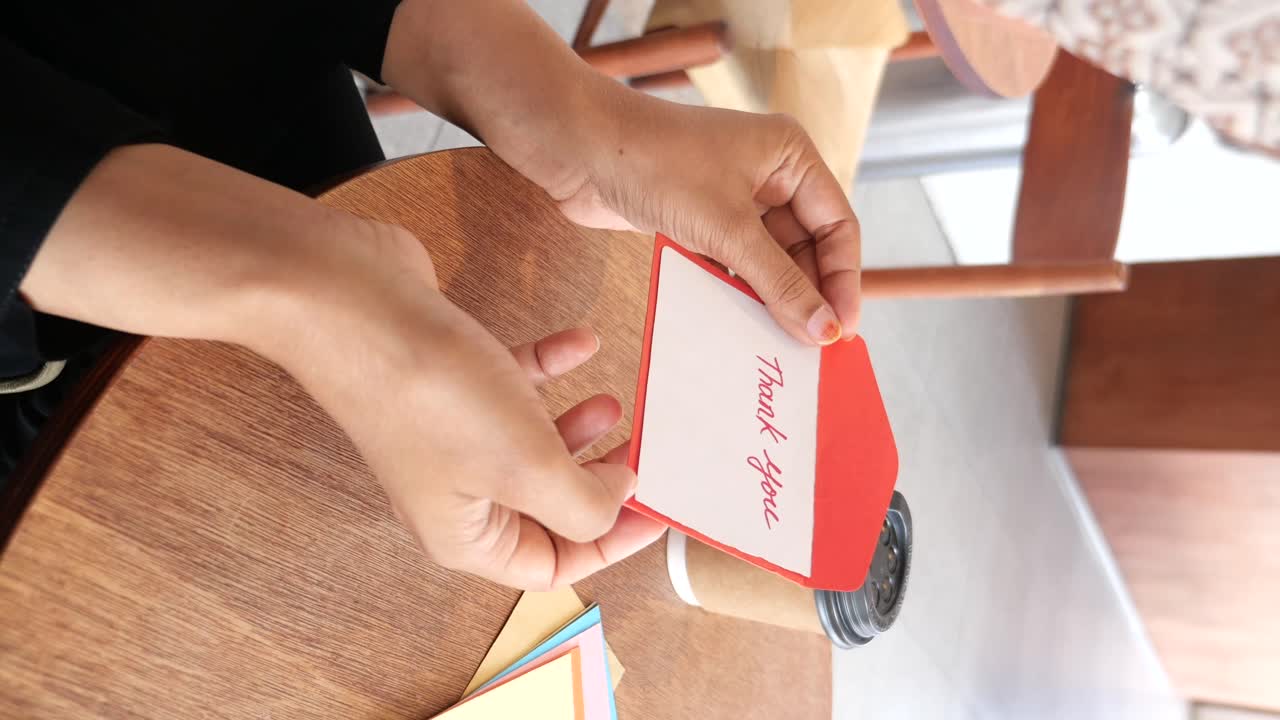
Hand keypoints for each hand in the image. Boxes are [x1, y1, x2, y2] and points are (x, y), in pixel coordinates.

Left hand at [381, 0, 858, 343]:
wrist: (576, 148)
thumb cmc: (655, 164)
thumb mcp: (727, 229)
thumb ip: (779, 282)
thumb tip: (825, 330)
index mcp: (791, 156)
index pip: (838, 226)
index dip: (843, 280)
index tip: (840, 332)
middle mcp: (769, 174)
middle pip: (808, 246)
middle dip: (809, 294)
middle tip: (809, 351)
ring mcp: (732, 197)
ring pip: (770, 260)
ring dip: (774, 299)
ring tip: (777, 347)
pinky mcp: (700, 219)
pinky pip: (734, 264)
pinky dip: (740, 293)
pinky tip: (741, 329)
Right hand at [384, 326, 665, 589]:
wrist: (348, 302)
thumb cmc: (430, 394)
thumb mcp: (527, 468)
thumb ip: (583, 503)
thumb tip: (616, 499)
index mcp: (465, 534)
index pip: (551, 565)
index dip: (609, 543)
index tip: (656, 510)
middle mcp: (454, 491)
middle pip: (545, 504)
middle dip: (597, 478)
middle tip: (640, 450)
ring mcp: (448, 432)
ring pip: (530, 443)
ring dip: (578, 425)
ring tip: (614, 401)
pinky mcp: (447, 377)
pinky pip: (512, 381)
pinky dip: (550, 367)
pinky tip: (579, 343)